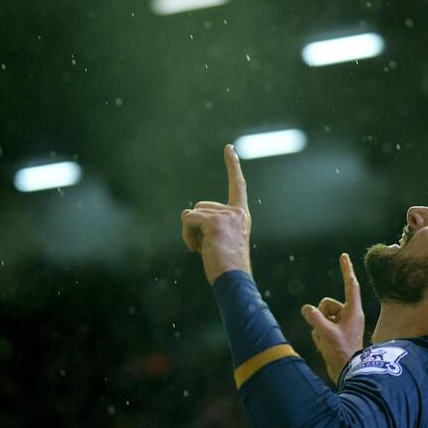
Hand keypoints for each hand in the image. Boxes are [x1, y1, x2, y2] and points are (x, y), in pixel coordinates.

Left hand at [181, 144, 251, 284]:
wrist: (234, 280)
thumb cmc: (227, 266)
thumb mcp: (221, 240)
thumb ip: (208, 223)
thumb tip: (186, 213)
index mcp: (241, 215)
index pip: (238, 185)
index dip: (233, 165)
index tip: (229, 148)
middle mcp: (236, 212)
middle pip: (201, 206)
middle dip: (196, 226)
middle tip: (207, 247)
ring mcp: (226, 216)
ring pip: (192, 214)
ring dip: (190, 233)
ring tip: (203, 250)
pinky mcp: (214, 222)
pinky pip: (188, 221)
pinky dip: (186, 236)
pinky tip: (197, 250)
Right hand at [301, 253, 364, 383]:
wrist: (348, 373)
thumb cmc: (342, 352)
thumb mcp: (325, 332)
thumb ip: (314, 318)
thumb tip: (306, 308)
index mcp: (354, 311)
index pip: (350, 285)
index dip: (346, 269)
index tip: (344, 256)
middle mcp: (349, 315)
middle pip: (327, 303)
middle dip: (320, 315)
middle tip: (326, 332)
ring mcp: (341, 325)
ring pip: (321, 316)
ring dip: (318, 328)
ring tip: (327, 342)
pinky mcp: (335, 333)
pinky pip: (320, 327)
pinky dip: (318, 336)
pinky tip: (324, 346)